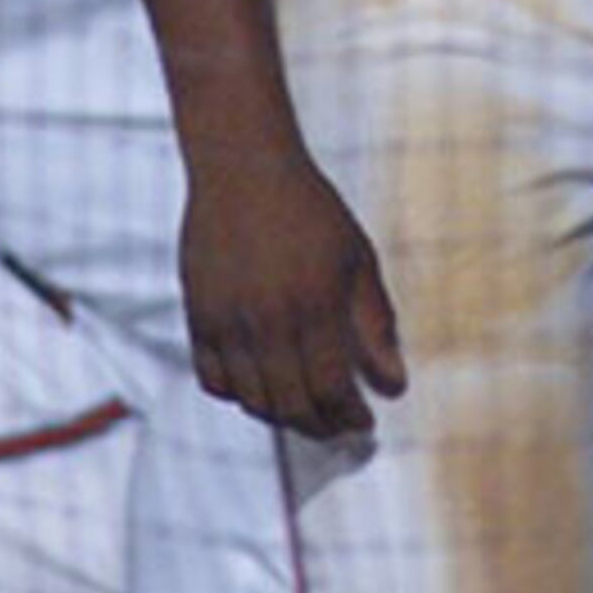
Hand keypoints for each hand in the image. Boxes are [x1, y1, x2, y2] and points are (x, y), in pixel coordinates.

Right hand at [179, 142, 406, 442]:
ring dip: (281, 414)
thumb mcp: (358, 260)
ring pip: (252, 400)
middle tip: (337, 425)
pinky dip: (237, 394)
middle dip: (320, 426)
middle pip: (292, 405)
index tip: (364, 422)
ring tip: (303, 407)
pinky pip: (213, 379)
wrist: (243, 167)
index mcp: (314, 305)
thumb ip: (376, 325)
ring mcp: (227, 320)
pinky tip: (260, 384)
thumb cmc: (310, 210)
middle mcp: (267, 319)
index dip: (350, 417)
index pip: (332, 390)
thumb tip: (394, 386)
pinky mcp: (198, 315)